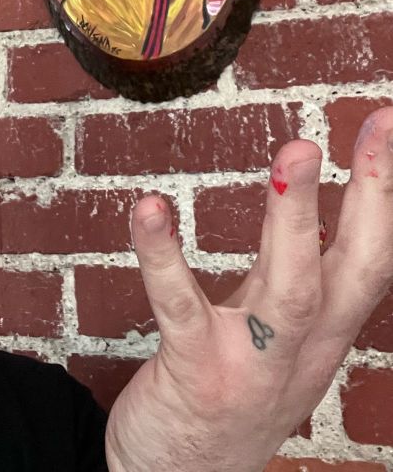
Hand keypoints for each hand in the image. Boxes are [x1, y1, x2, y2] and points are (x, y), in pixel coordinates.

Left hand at [105, 108, 392, 471]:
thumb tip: (310, 215)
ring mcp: (251, 366)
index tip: (387, 123)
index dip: (386, 192)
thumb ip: (294, 279)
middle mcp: (303, 350)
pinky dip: (164, 255)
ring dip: (294, 218)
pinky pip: (179, 306)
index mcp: (325, 333)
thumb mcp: (282, 341)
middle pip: (352, 268)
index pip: (371, 257)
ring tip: (297, 152)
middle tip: (379, 124)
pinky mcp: (195, 373)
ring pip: (288, 288)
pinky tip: (148, 208)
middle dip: (373, 194)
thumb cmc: (234, 393)